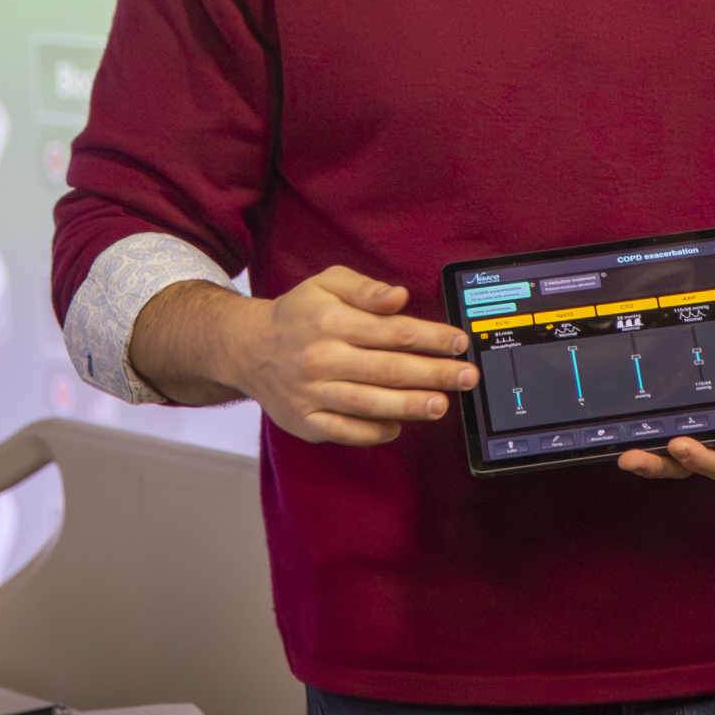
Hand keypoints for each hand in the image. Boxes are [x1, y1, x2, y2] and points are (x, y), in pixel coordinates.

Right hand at [129, 267, 475, 445]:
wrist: (248, 350)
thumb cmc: (298, 315)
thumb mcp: (326, 283)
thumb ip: (364, 288)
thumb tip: (399, 297)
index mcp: (331, 321)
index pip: (393, 331)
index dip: (432, 337)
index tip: (459, 342)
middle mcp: (322, 358)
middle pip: (389, 369)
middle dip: (434, 374)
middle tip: (466, 377)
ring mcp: (312, 393)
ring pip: (371, 403)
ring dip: (410, 406)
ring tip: (442, 405)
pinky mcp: (305, 421)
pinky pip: (346, 432)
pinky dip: (375, 431)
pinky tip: (399, 424)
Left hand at [617, 430, 714, 481]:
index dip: (699, 459)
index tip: (681, 445)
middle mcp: (704, 446)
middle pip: (679, 464)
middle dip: (660, 464)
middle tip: (637, 457)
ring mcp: (685, 438)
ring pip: (661, 455)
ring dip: (644, 459)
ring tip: (626, 456)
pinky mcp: (668, 425)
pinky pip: (651, 437)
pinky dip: (635, 438)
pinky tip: (616, 440)